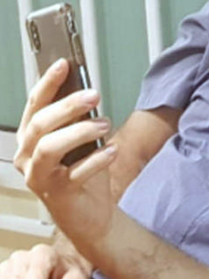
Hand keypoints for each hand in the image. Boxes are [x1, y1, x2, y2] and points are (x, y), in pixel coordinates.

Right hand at [14, 59, 118, 260]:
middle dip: (67, 106)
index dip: (47, 83)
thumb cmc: (82, 174)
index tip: (64, 64)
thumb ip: (78, 119)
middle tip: (94, 95)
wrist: (90, 214)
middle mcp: (28, 156)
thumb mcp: (81, 141)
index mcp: (31, 139)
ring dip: (79, 131)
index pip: (34, 105)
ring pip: (50, 147)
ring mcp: (39, 176)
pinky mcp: (56, 194)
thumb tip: (87, 92)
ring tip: (104, 124)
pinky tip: (111, 151)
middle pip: (40, 124)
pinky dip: (96, 160)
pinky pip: (74, 173)